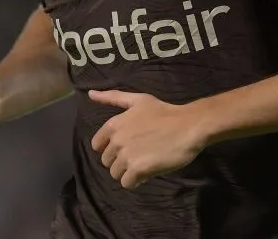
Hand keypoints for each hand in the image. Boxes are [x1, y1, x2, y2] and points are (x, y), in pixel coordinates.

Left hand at [89, 90, 206, 188]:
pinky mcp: (138, 170)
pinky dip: (136, 180)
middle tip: (139, 154)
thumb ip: (113, 98)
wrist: (188, 126)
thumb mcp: (138, 100)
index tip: (127, 145)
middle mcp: (116, 141)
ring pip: (116, 173)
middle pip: (107, 161)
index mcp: (114, 125)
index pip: (97, 145)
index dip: (111, 147)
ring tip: (144, 163)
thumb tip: (90, 94)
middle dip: (120, 160)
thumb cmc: (164, 112)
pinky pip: (127, 183)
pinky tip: (148, 171)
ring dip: (128, 171)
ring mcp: (126, 156)